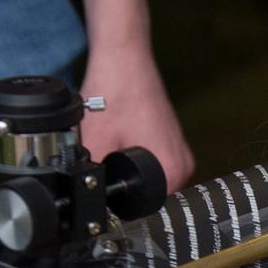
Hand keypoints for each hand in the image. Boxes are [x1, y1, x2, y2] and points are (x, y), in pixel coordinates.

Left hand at [79, 45, 193, 193]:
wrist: (125, 58)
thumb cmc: (116, 90)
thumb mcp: (95, 140)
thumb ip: (89, 175)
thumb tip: (83, 199)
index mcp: (173, 169)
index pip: (149, 209)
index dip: (121, 204)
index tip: (106, 185)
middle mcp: (184, 163)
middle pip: (150, 196)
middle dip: (125, 186)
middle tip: (108, 155)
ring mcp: (180, 151)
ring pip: (151, 179)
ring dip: (130, 171)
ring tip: (115, 143)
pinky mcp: (172, 141)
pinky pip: (154, 162)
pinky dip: (136, 157)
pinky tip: (122, 138)